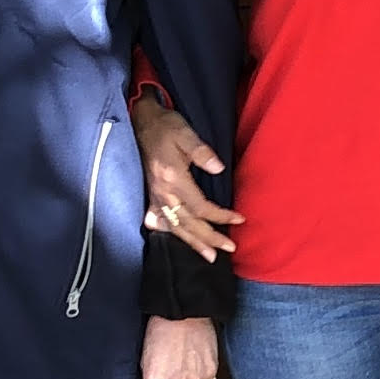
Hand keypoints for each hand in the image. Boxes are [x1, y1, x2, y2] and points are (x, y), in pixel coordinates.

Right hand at [136, 97, 237, 261]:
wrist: (141, 121)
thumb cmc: (165, 126)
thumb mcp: (184, 133)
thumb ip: (201, 151)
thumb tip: (218, 168)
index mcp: (172, 178)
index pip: (200, 207)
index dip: (220, 216)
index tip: (239, 219)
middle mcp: (162, 192)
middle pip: (188, 223)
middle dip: (209, 238)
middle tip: (229, 248)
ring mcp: (155, 196)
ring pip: (175, 226)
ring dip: (193, 243)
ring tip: (209, 257)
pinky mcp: (151, 195)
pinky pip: (161, 221)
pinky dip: (173, 233)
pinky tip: (181, 241)